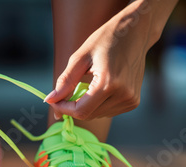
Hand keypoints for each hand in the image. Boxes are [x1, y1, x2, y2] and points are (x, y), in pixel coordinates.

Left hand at [44, 1, 167, 119]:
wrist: (136, 32)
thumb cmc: (105, 40)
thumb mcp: (80, 57)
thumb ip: (65, 81)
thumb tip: (50, 101)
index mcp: (109, 83)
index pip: (81, 111)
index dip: (64, 109)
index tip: (54, 101)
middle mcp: (123, 94)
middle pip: (89, 115)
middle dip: (73, 108)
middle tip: (66, 93)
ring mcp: (130, 100)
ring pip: (98, 115)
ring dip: (86, 106)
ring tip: (88, 84)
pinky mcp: (133, 101)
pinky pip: (108, 111)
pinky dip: (98, 104)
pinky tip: (100, 87)